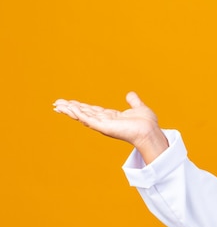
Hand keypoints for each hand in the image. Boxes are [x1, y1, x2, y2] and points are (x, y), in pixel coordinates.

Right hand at [53, 92, 168, 163]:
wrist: (150, 131)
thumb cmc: (147, 124)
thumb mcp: (139, 108)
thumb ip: (133, 101)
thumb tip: (130, 94)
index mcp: (111, 117)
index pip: (92, 110)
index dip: (81, 107)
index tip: (70, 103)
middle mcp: (105, 121)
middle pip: (84, 113)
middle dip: (70, 108)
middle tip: (56, 103)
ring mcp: (103, 125)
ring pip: (83, 116)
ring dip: (70, 111)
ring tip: (57, 106)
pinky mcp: (104, 127)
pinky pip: (88, 120)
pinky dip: (78, 114)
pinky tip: (69, 109)